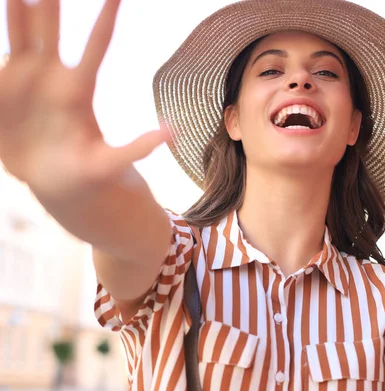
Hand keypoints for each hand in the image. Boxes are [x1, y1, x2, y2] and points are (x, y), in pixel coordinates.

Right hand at [0, 0, 165, 197]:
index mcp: (80, 90)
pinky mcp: (3, 91)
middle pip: (52, 30)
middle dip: (51, 4)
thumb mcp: (110, 164)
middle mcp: (53, 77)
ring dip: (16, 11)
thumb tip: (172, 132)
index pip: (97, 46)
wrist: (55, 183)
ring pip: (20, 35)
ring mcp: (26, 80)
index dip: (106, 18)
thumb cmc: (87, 174)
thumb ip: (137, 149)